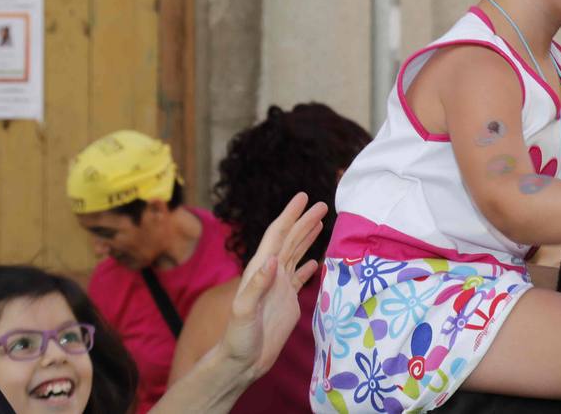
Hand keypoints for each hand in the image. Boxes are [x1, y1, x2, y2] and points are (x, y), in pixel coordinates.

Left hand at [219, 192, 327, 379]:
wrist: (242, 362)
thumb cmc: (238, 338)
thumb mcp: (243, 310)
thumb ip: (257, 284)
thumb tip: (272, 258)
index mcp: (259, 270)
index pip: (277, 236)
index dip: (290, 216)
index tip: (302, 198)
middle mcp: (270, 273)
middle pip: (290, 240)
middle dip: (305, 221)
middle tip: (322, 205)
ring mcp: (279, 286)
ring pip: (296, 254)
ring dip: (308, 237)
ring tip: (321, 222)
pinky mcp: (288, 300)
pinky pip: (300, 277)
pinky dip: (309, 265)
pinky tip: (317, 260)